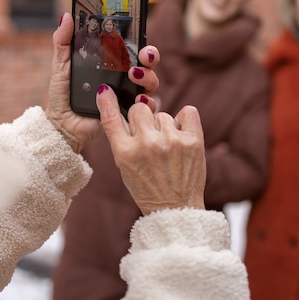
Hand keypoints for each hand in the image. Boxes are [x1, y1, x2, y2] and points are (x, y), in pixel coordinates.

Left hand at [45, 13, 159, 152]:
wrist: (61, 124)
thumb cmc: (62, 95)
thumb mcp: (61, 65)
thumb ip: (64, 41)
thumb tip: (66, 16)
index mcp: (111, 65)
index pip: (133, 50)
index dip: (142, 43)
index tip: (141, 37)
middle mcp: (124, 79)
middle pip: (148, 65)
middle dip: (151, 57)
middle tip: (143, 56)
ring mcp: (128, 97)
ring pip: (151, 84)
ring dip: (149, 77)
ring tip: (135, 76)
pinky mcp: (128, 114)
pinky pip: (146, 110)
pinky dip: (148, 104)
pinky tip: (139, 101)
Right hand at [97, 86, 205, 214]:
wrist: (176, 209)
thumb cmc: (148, 187)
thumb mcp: (125, 166)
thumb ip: (122, 138)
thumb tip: (126, 106)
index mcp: (125, 153)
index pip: (110, 118)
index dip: (106, 101)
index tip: (105, 90)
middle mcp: (147, 144)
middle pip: (139, 109)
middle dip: (142, 120)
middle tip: (148, 138)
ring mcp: (171, 141)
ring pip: (163, 114)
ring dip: (164, 126)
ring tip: (167, 148)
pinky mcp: (193, 141)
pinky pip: (187, 112)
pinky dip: (185, 120)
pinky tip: (181, 134)